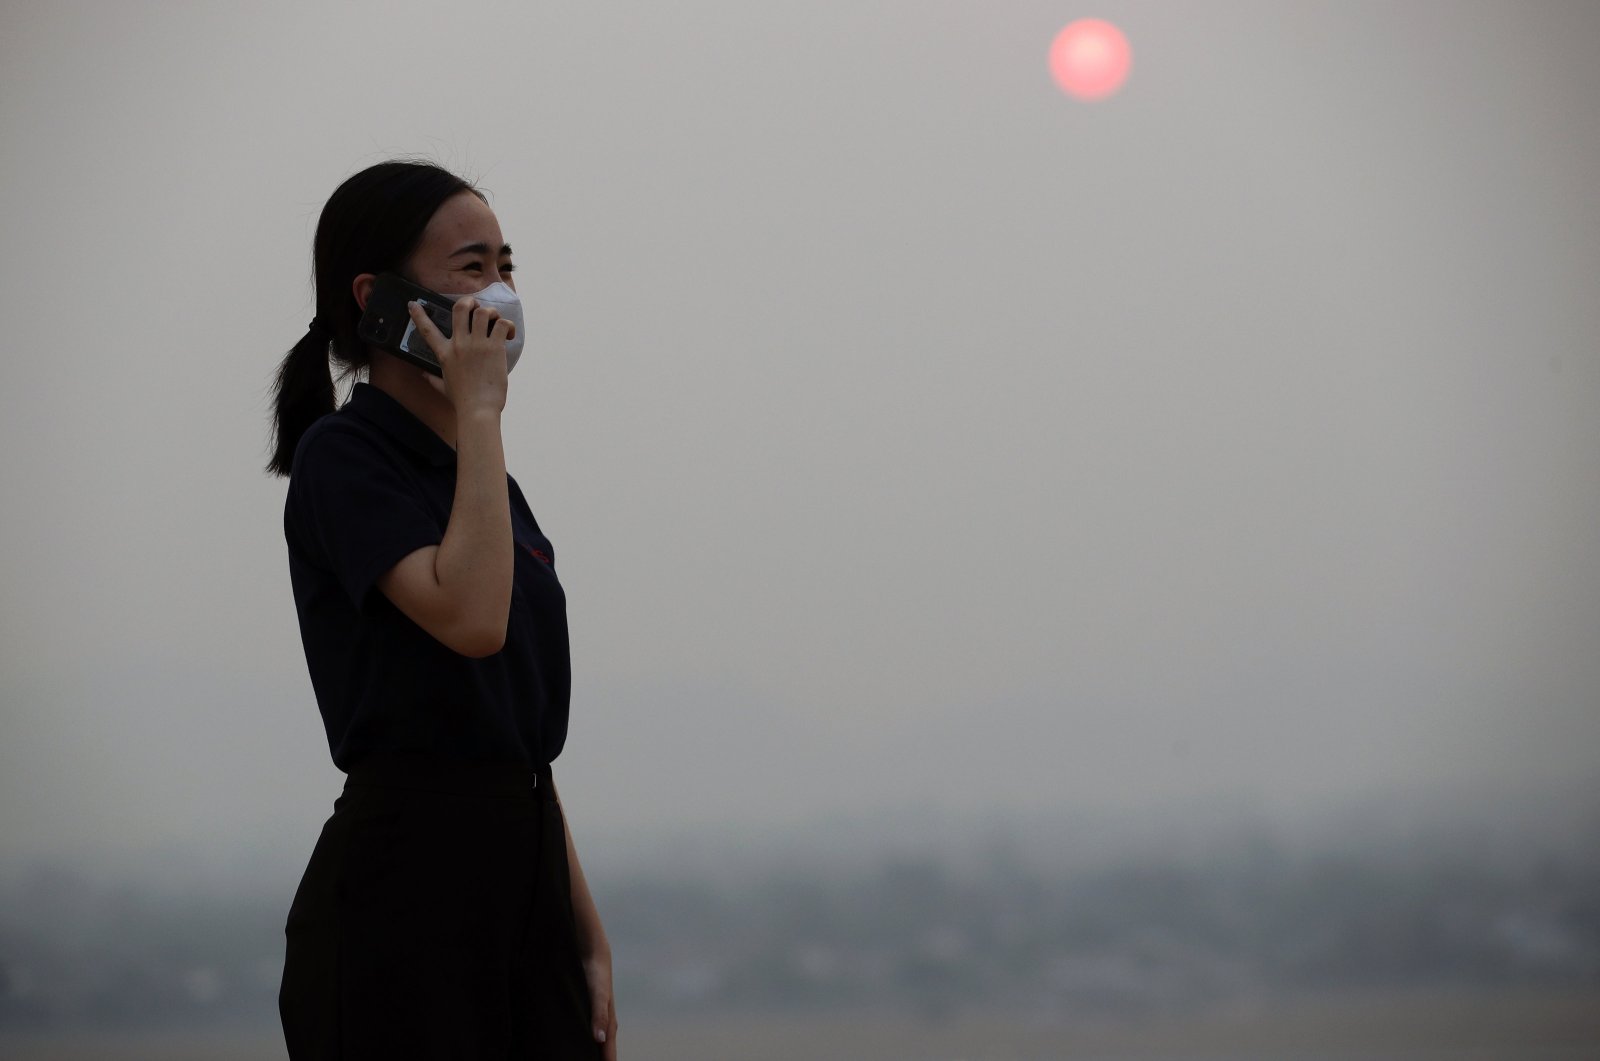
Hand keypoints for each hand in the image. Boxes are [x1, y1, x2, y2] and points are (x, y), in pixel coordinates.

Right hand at [406, 295, 510, 415]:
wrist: (478, 410)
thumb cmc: (462, 401)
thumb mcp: (442, 388)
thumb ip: (432, 379)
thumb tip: (423, 374)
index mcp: (445, 353)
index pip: (427, 330)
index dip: (418, 314)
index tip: (413, 304)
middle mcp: (459, 345)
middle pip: (460, 308)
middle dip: (470, 301)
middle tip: (477, 307)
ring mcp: (477, 345)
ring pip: (483, 312)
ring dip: (492, 313)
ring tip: (496, 323)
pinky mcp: (495, 348)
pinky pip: (502, 325)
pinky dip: (508, 325)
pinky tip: (509, 335)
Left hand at [584, 948, 617, 1059]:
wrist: (593, 953)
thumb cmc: (597, 974)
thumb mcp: (598, 995)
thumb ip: (599, 1016)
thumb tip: (600, 1040)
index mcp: (609, 1025)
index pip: (609, 1054)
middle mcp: (604, 1024)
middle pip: (604, 1051)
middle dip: (602, 1060)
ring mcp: (596, 1018)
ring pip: (597, 1043)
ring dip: (594, 1053)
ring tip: (587, 1059)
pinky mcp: (587, 1012)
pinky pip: (587, 1033)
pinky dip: (585, 1042)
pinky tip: (577, 1044)